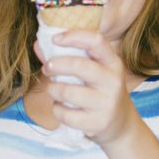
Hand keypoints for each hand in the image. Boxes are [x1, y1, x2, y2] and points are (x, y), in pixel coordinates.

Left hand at [41, 29, 141, 145]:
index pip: (96, 41)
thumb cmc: (99, 90)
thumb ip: (68, 56)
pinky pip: (65, 113)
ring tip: (54, 90)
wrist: (119, 123)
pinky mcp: (97, 122)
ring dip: (53, 89)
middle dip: (56, 65)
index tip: (55, 39)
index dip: (74, 36)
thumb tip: (38, 44)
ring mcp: (106, 103)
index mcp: (113, 62)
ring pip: (67, 91)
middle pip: (79, 65)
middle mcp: (113, 81)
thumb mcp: (93, 70)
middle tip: (47, 68)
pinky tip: (62, 107)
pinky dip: (56, 109)